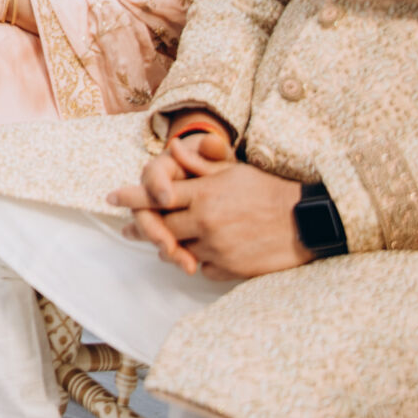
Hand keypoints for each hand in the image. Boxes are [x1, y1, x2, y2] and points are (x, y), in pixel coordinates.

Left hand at [109, 133, 312, 280]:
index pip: (156, 195)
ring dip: (169, 246)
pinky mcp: (230, 268)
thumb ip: (200, 163)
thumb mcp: (233, 170)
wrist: (306, 221)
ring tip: (161, 243)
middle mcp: (205, 221)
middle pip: (160, 227)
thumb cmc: (268, 190)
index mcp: (204, 194)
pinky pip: (201, 268)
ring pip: (178, 250)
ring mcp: (217, 247)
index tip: (111, 197)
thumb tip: (174, 149)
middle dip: (142, 226)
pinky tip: (196, 255)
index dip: (131, 196)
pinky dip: (197, 261)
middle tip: (127, 228)